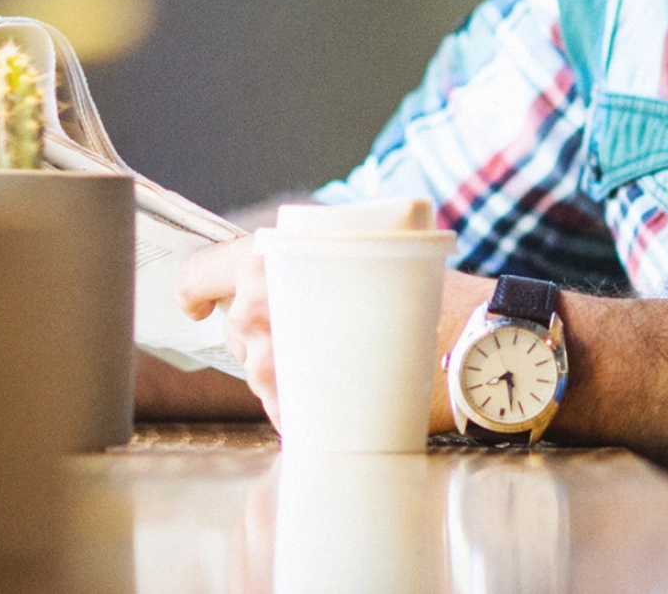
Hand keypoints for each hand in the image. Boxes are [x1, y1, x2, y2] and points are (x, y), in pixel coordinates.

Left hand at [178, 239, 496, 433]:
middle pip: (237, 330)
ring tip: (346, 356)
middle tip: (321, 327)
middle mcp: (259, 310)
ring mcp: (272, 366)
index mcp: (270, 260)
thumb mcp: (369, 252)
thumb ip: (312, 262)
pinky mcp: (294, 414)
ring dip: (291, 369)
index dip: (196, 290)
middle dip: (269, 332)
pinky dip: (308, 402)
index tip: (198, 305)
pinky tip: (347, 387)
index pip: (202, 272)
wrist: (471, 345)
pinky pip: (284, 407)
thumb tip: (280, 277)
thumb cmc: (427, 294)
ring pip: (259, 371)